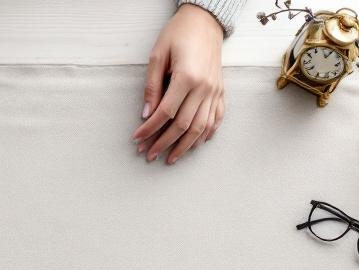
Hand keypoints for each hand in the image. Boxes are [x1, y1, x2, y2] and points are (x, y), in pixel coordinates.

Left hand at [133, 4, 224, 164]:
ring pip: (201, 128)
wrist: (205, 22)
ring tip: (171, 158)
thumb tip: (147, 114)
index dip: (149, 129)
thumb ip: (152, 86)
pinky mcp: (221, 91)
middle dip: (164, 143)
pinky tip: (196, 144)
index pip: (165, 112)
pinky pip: (216, 118)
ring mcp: (215, 91)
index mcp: (187, 77)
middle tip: (149, 154)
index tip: (137, 139)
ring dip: (184, 146)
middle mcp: (204, 87)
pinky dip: (207, 134)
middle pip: (183, 125)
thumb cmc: (178, 34)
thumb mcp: (158, 55)